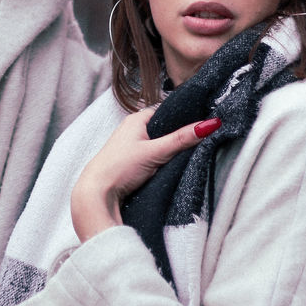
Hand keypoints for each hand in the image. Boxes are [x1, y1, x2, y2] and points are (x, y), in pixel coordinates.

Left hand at [70, 108, 220, 240]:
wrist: (95, 194)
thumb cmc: (120, 168)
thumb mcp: (155, 152)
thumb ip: (181, 139)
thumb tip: (210, 124)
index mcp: (136, 119)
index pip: (166, 111)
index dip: (184, 117)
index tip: (202, 123)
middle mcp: (132, 129)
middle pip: (163, 128)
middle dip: (178, 135)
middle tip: (198, 141)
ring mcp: (130, 146)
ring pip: (158, 143)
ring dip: (169, 150)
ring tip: (186, 154)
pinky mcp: (129, 162)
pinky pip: (151, 156)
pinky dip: (161, 160)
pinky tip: (169, 167)